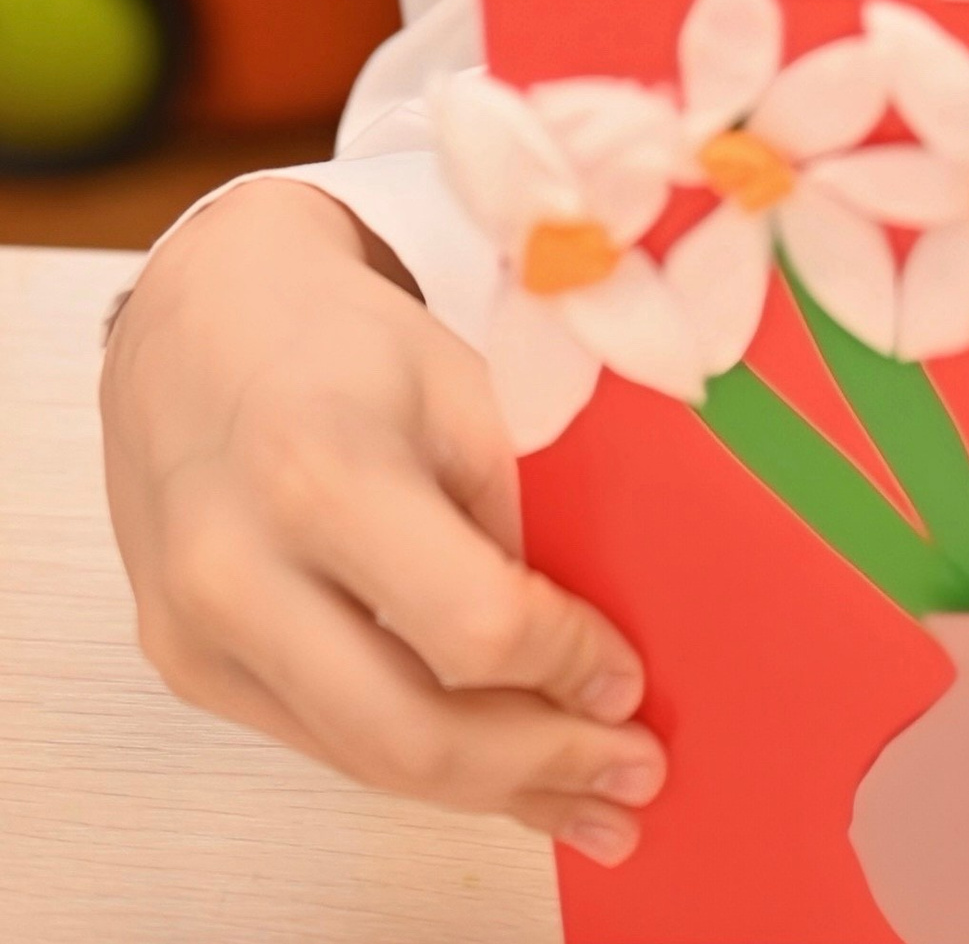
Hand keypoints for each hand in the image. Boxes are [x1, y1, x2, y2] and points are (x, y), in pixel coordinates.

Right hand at [101, 179, 663, 865]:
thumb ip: (521, 502)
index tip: (629, 681)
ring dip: (488, 793)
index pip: (470, 625)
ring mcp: (198, 633)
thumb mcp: (458, 381)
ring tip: (582, 796)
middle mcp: (240, 569)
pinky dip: (415, 762)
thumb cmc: (337, 340)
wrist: (195, 321)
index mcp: (321, 474)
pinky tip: (490, 768)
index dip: (564, 665)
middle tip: (633, 775)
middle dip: (538, 768)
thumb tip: (593, 632)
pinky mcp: (187, 667)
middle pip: (409, 735)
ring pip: (365, 761)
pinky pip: (322, 741)